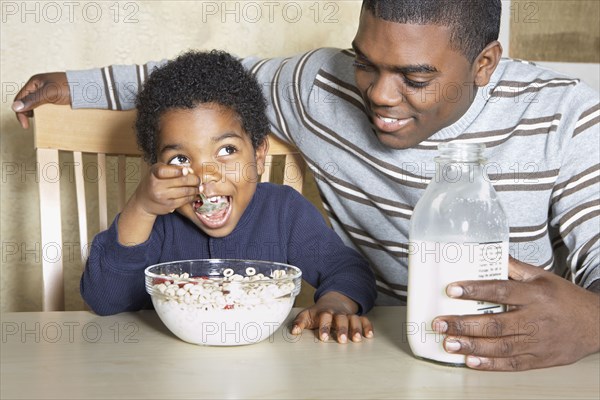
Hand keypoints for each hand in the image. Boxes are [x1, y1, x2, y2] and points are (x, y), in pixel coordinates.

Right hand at [12, 72, 69, 128]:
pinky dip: (46, 114)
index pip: (20, 98)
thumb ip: (34, 99)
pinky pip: (47, 108)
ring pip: (37, 107)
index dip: (20, 112)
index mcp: (34, 83)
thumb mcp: (50, 93)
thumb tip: (16, 107)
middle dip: (29, 114)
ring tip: (44, 121)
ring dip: (38, 115)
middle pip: (27, 103)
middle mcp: (39, 88)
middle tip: (34, 124)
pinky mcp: (55, 100)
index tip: (26, 125)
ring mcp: (47, 94)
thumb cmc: (70, 86)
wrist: (89, 89)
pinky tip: (51, 118)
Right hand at [130, 164, 199, 215]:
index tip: (187, 171)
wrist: (144, 201)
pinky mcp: (168, 205)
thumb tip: (190, 171)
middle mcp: (157, 185)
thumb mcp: (159, 171)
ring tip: (200, 187)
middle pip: (181, 180)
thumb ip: (173, 168)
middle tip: (198, 180)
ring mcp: (162, 196)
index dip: (179, 171)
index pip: (166, 171)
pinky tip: (195, 194)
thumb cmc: (154, 182)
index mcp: (154, 173)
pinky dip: (192, 196)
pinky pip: (185, 200)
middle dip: (194, 179)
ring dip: (196, 189)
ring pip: (185, 191)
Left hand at [291, 291, 373, 343]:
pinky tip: (369, 336)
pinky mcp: (357, 317)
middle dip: (341, 329)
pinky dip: (367, 327)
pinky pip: (364, 320)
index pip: (324, 317)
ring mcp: (348, 314)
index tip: (323, 337)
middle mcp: (338, 313)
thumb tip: (294, 331)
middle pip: (341, 318)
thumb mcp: (307, 315)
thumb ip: (299, 322)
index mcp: (324, 312)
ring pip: (354, 319)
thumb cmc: (319, 312)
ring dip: (356, 329)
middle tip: (342, 340)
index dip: (324, 327)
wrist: (333, 300)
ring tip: (356, 340)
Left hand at [432, 257, 599, 370]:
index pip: (500, 290)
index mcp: (535, 295)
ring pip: (501, 346)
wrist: (595, 324)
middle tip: (440, 323)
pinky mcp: (540, 360)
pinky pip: (512, 364)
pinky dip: (490, 364)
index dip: (475, 290)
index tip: (452, 290)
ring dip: (472, 346)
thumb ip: (513, 267)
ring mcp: (538, 342)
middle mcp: (535, 319)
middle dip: (464, 324)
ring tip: (449, 343)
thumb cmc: (564, 298)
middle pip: (496, 323)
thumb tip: (486, 252)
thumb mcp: (541, 277)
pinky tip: (471, 361)